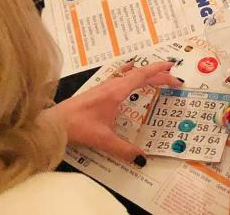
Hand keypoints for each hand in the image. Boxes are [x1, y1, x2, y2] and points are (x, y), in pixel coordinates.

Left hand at [49, 61, 181, 163]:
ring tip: (158, 72)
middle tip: (174, 78)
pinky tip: (129, 71)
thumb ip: (124, 149)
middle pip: (140, 73)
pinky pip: (120, 75)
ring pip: (130, 72)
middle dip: (159, 74)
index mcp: (117, 91)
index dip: (161, 74)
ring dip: (145, 71)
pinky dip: (131, 73)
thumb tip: (143, 159)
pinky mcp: (99, 90)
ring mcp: (105, 85)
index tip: (175, 76)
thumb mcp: (103, 139)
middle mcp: (113, 84)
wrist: (54, 122)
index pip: (144, 76)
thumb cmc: (78, 127)